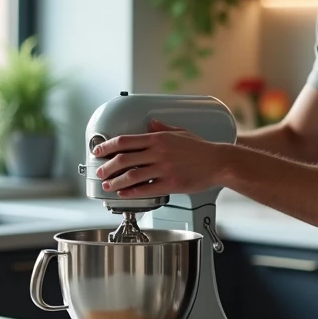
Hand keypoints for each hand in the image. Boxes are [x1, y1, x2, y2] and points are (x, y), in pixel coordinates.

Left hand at [93, 120, 226, 198]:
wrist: (219, 163)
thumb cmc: (202, 149)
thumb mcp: (181, 132)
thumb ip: (163, 128)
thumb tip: (151, 124)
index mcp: (159, 138)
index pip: (125, 141)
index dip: (107, 146)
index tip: (98, 151)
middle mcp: (159, 152)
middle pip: (123, 159)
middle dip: (107, 167)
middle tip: (100, 172)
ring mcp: (164, 169)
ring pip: (131, 176)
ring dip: (115, 182)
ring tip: (108, 186)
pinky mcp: (170, 184)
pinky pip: (146, 189)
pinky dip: (131, 192)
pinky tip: (124, 194)